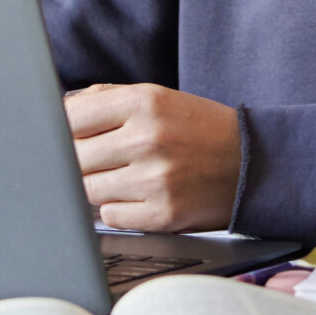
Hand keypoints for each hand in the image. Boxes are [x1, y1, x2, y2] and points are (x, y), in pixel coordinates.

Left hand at [66, 83, 240, 231]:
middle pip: (75, 156)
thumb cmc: (198, 129)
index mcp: (144, 102)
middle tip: (96, 159)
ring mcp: (155, 179)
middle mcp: (148, 138)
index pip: (72, 116)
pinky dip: (117, 209)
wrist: (254, 163)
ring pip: (88, 189)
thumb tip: (60, 110)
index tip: (66, 135)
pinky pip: (111, 216)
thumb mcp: (159, 98)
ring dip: (96, 186)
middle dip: (78, 159)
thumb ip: (108, 99)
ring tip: (120, 177)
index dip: (62, 128)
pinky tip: (137, 197)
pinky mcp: (163, 214)